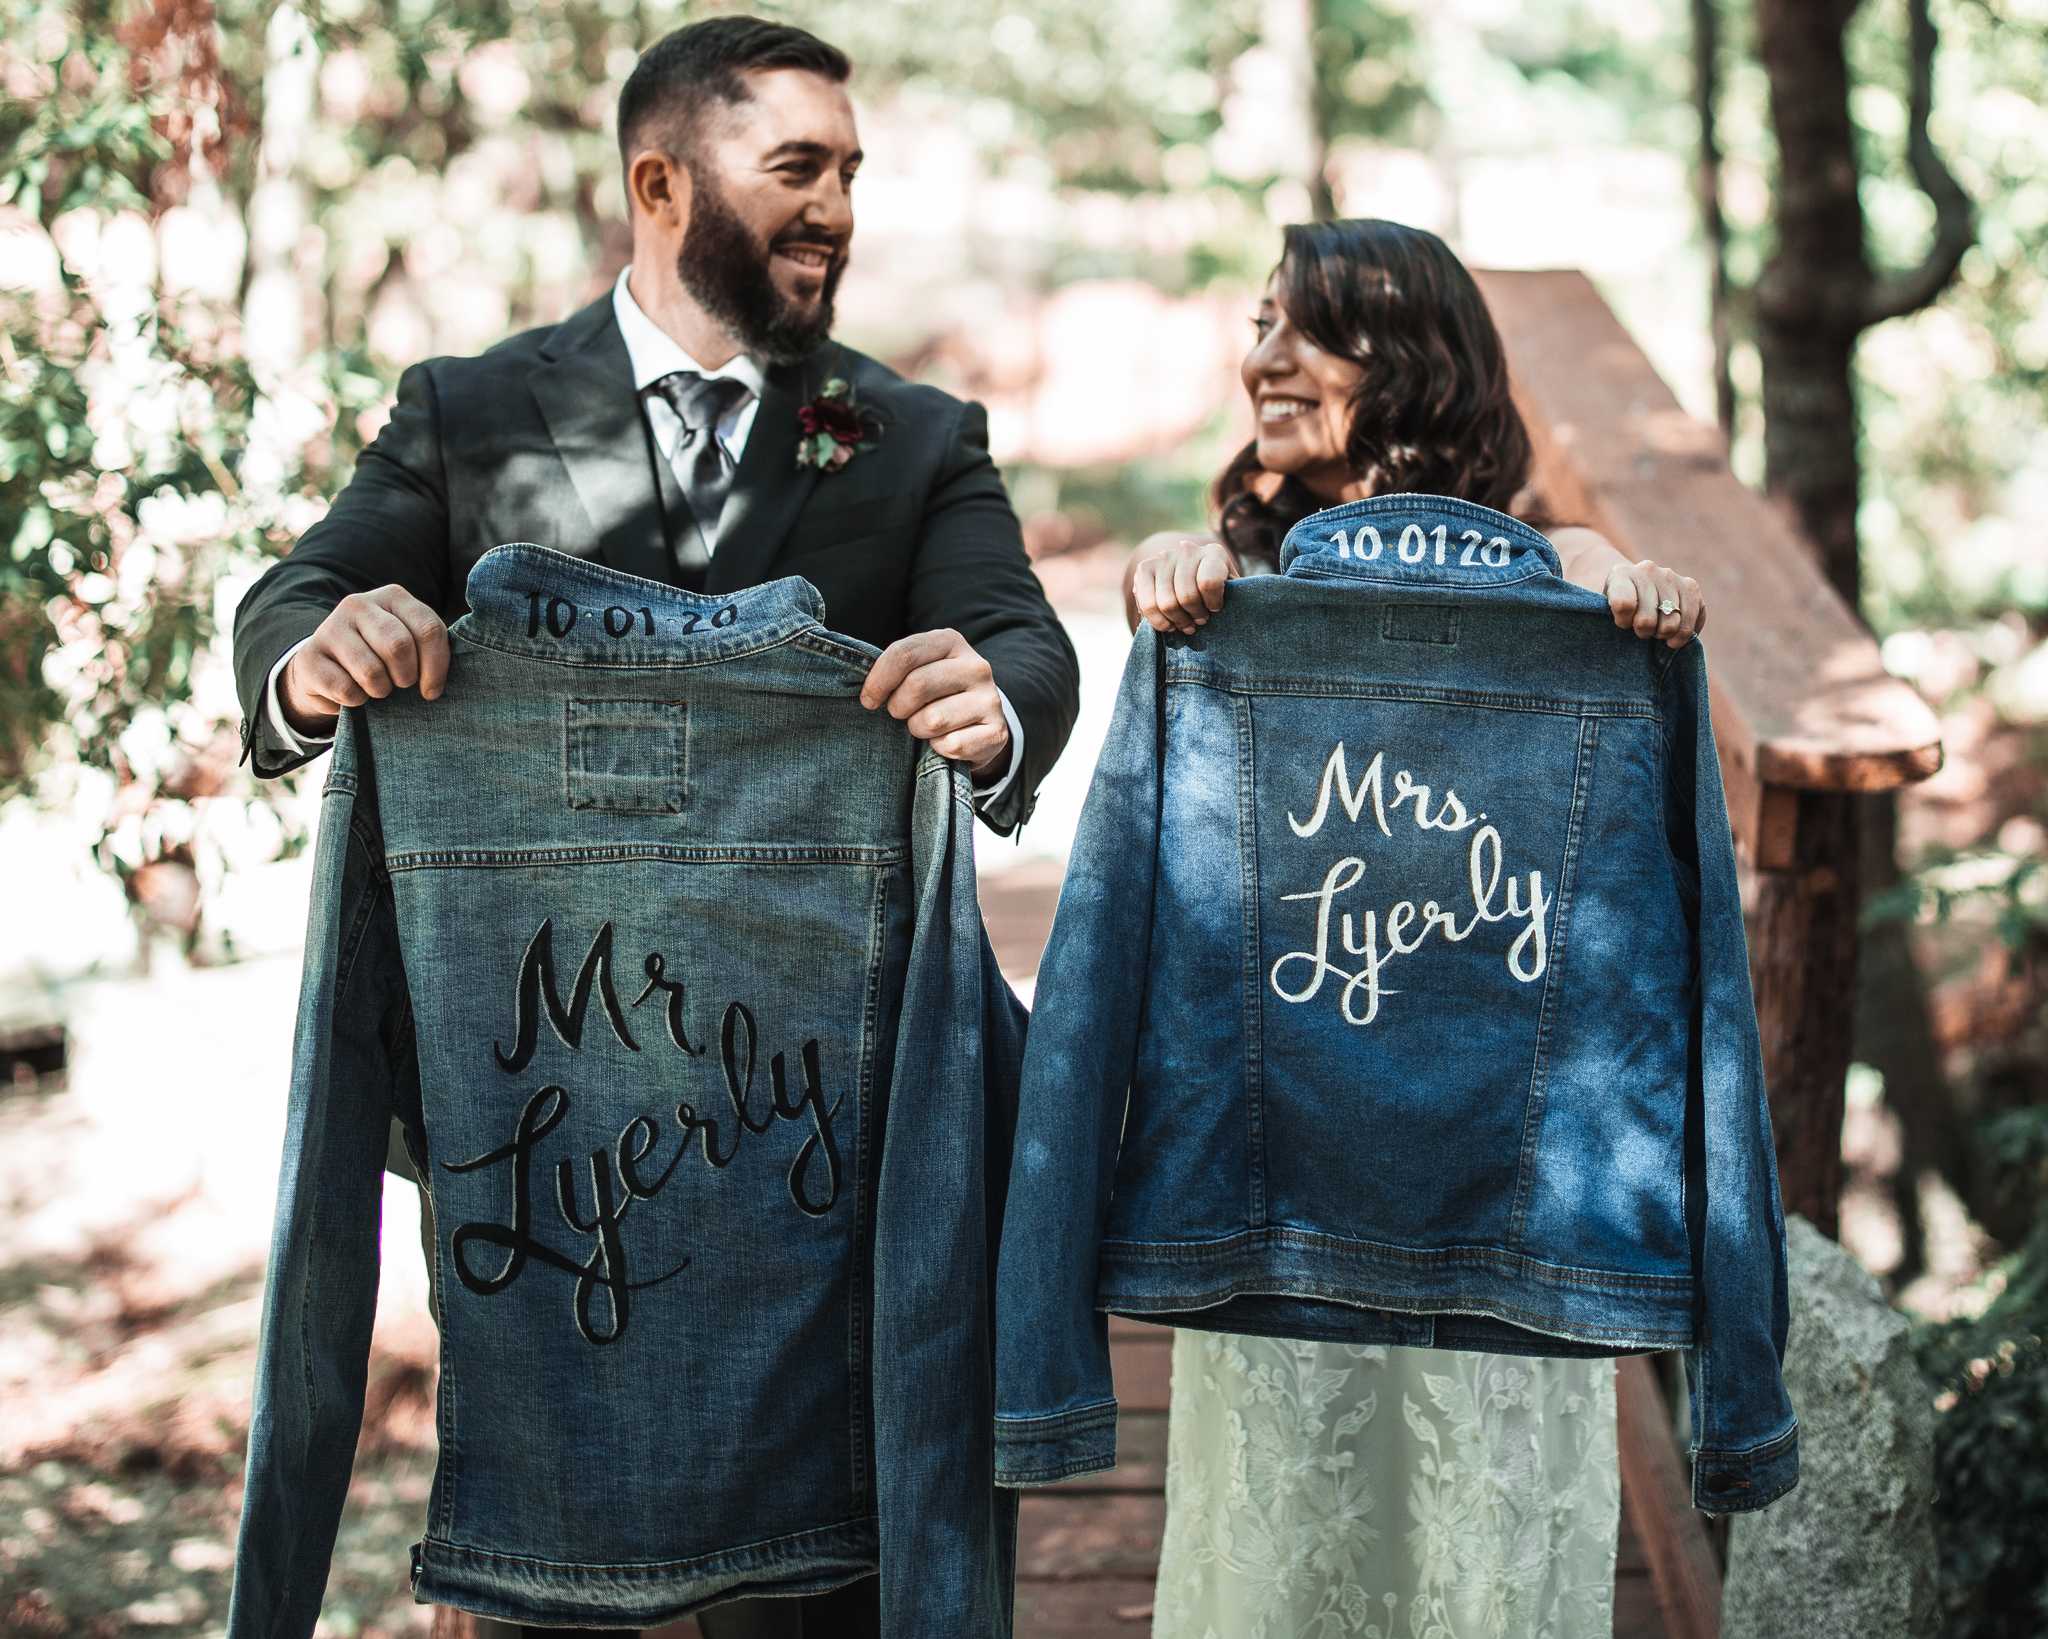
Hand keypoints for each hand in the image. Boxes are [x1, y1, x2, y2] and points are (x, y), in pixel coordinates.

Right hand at [280, 584, 449, 735]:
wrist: (326, 670)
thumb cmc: (382, 659)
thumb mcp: (410, 645)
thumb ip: (431, 647)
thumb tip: (456, 671)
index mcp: (393, 597)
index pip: (428, 629)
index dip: (436, 667)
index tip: (432, 690)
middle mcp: (359, 604)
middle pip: (399, 646)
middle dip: (407, 678)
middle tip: (401, 685)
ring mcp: (330, 627)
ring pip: (371, 671)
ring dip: (381, 691)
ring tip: (378, 689)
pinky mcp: (309, 656)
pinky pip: (346, 689)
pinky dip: (356, 701)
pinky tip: (354, 693)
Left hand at [859, 627, 1010, 780]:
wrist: (980, 721)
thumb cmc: (936, 693)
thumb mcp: (918, 669)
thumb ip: (896, 669)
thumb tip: (867, 690)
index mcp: (950, 642)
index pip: (904, 653)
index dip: (878, 680)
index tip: (869, 699)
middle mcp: (975, 666)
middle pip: (917, 686)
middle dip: (897, 707)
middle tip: (899, 714)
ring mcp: (990, 699)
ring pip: (932, 720)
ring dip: (918, 729)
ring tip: (924, 726)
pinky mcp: (997, 731)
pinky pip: (951, 745)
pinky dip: (939, 749)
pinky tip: (944, 741)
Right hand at [1129, 534, 1237, 635]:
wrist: (1191, 578)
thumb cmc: (1216, 593)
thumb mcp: (1231, 593)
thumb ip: (1233, 597)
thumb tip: (1228, 609)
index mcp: (1214, 553)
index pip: (1209, 582)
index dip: (1212, 603)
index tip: (1216, 610)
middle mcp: (1187, 550)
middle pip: (1186, 596)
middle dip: (1194, 616)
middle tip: (1199, 622)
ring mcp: (1163, 557)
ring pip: (1166, 603)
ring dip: (1177, 621)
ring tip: (1185, 625)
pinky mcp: (1144, 568)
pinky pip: (1147, 603)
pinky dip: (1158, 621)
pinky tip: (1168, 624)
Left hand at [1602, 559, 1706, 648]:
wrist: (1632, 587)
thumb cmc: (1614, 606)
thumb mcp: (1602, 610)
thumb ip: (1610, 618)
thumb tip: (1639, 630)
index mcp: (1620, 574)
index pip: (1623, 605)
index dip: (1623, 622)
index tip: (1622, 623)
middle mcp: (1648, 570)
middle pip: (1647, 620)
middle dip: (1643, 632)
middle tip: (1640, 630)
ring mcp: (1671, 577)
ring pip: (1671, 623)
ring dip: (1663, 635)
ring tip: (1656, 631)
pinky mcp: (1691, 586)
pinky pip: (1693, 620)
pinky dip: (1683, 634)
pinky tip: (1673, 633)